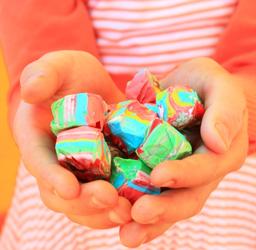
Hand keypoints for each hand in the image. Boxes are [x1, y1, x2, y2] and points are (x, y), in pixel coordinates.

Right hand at [14, 50, 130, 228]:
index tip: (68, 188)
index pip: (40, 165)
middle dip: (85, 201)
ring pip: (88, 205)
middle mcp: (59, 164)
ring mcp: (84, 172)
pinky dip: (124, 205)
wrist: (94, 88)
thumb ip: (42, 75)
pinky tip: (141, 204)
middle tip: (109, 199)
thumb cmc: (70, 76)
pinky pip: (112, 197)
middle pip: (64, 195)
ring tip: (128, 211)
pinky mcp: (107, 173)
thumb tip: (32, 92)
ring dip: (106, 212)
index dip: (52, 179)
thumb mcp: (58, 67)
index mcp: (40, 143)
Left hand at [119, 58, 248, 246]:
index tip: (159, 176)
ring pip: (167, 204)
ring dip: (148, 222)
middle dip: (163, 209)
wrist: (189, 87)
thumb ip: (225, 111)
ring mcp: (179, 175)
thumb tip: (217, 143)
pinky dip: (133, 206)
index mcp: (220, 154)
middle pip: (186, 198)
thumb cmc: (206, 84)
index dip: (184, 174)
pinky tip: (117, 216)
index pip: (205, 170)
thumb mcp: (219, 86)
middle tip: (137, 216)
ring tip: (127, 235)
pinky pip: (148, 193)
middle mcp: (201, 171)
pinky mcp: (158, 170)